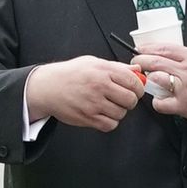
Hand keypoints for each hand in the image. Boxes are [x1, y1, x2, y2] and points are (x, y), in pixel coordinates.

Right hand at [26, 55, 149, 132]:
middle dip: (130, 101)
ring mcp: (93, 103)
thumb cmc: (70, 74)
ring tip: (109, 105)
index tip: (136, 90)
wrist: (47, 87)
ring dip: (118, 111)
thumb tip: (137, 69)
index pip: (133, 81)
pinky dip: (110, 122)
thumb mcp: (93, 62)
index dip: (139, 87)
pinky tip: (103, 114)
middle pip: (130, 99)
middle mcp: (99, 86)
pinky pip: (110, 125)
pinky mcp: (87, 117)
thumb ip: (117, 67)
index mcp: (103, 70)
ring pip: (121, 113)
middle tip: (123, 99)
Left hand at [143, 44, 186, 124]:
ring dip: (149, 80)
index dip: (147, 48)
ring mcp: (185, 88)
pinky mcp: (184, 105)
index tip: (139, 49)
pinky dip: (157, 101)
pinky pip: (160, 103)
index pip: (164, 48)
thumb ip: (182, 56)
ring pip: (155, 80)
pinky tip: (162, 99)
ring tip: (152, 82)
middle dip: (141, 61)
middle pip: (155, 62)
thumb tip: (159, 53)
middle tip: (136, 63)